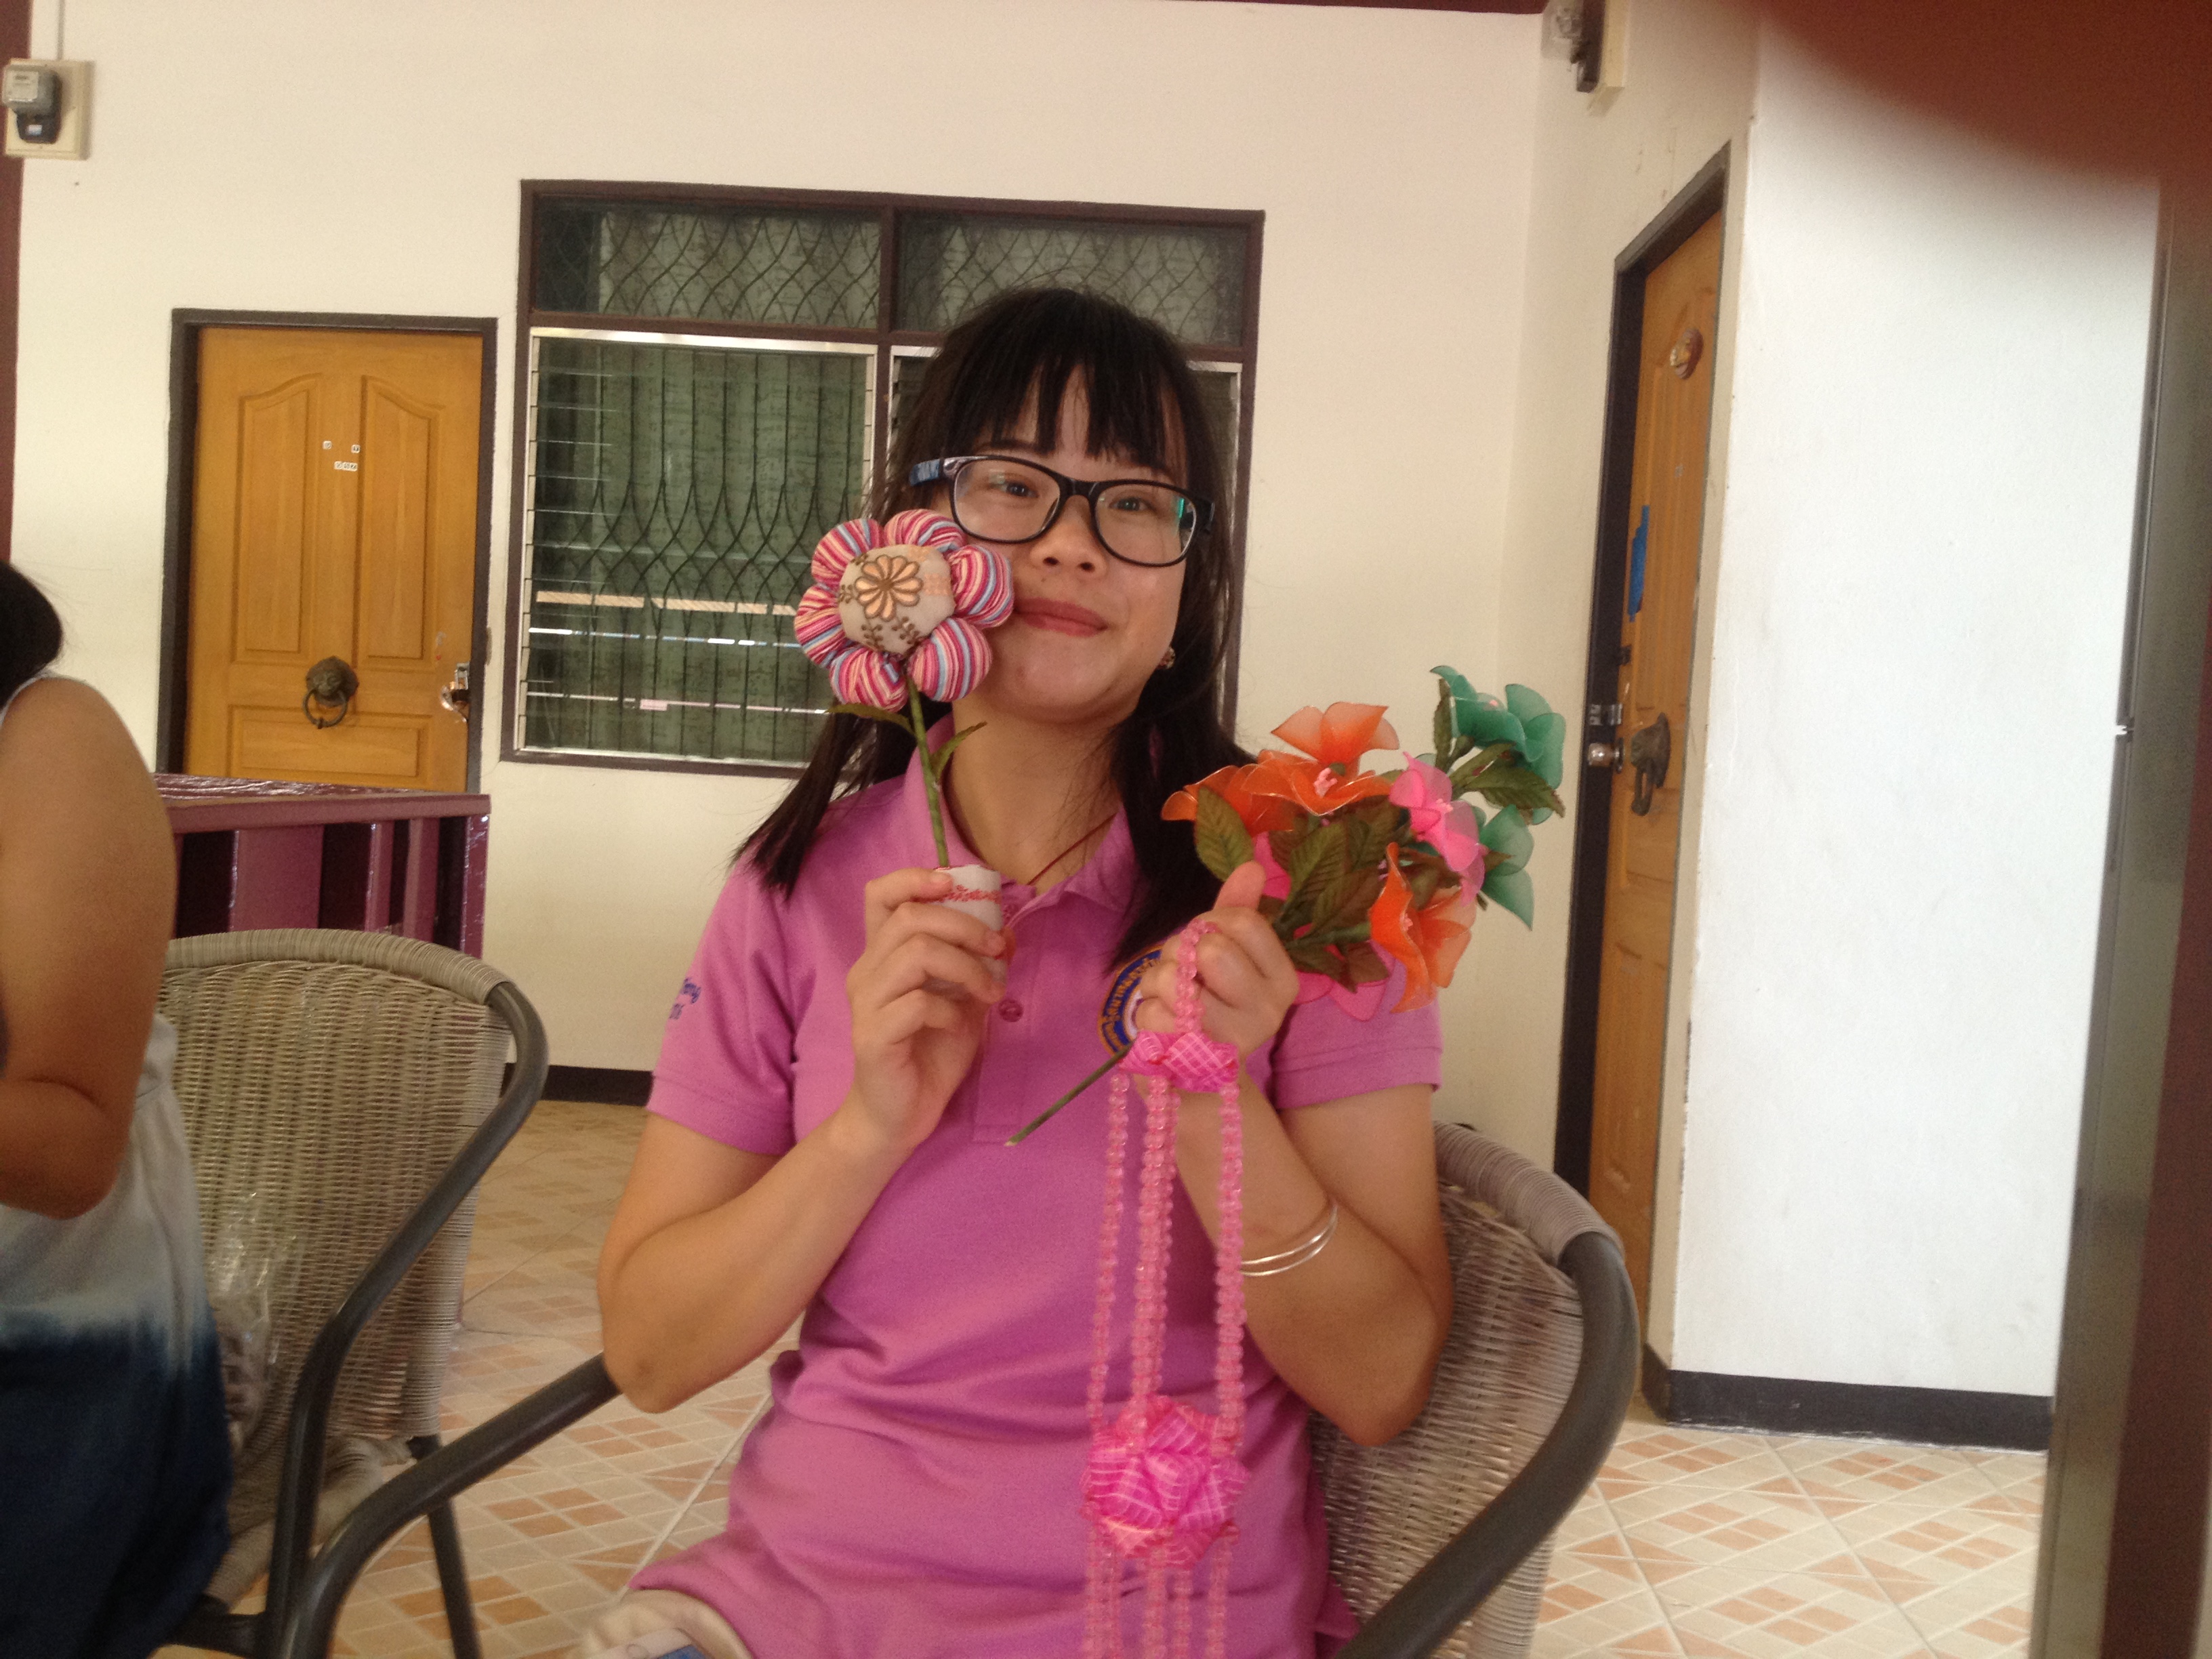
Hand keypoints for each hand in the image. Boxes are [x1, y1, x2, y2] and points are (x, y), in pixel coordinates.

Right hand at [840, 867, 1006, 1156]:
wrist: (899, 1116)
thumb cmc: (930, 1053)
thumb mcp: (962, 1000)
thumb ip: (975, 964)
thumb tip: (1007, 932)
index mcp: (882, 955)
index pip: (880, 895)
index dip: (914, 878)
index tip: (952, 886)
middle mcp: (867, 971)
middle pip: (910, 917)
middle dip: (964, 925)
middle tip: (997, 949)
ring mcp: (867, 1004)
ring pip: (915, 953)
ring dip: (965, 967)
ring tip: (990, 992)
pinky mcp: (874, 1037)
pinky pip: (918, 1004)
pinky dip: (951, 1010)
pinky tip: (960, 1027)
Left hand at [1134, 862, 1298, 1058]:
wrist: (1196, 1079)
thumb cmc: (1210, 1002)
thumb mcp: (1227, 953)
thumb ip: (1237, 910)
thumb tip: (1252, 866)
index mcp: (1282, 981)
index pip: (1244, 922)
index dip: (1211, 920)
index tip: (1205, 938)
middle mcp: (1267, 1013)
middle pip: (1210, 949)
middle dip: (1179, 951)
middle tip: (1182, 971)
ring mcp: (1231, 1042)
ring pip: (1173, 979)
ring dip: (1156, 981)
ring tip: (1168, 999)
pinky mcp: (1190, 1064)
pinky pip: (1151, 1014)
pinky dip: (1145, 1013)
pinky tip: (1162, 1027)